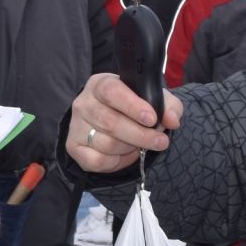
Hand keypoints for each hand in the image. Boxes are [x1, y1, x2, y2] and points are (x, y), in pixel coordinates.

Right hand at [66, 73, 182, 174]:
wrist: (110, 121)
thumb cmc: (133, 107)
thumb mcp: (153, 100)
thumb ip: (168, 106)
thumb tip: (172, 120)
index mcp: (100, 84)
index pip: (112, 92)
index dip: (132, 106)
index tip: (152, 118)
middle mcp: (83, 103)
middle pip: (111, 122)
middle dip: (140, 135)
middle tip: (161, 141)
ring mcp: (76, 126)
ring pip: (106, 144)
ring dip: (130, 148)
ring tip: (139, 145)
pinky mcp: (74, 147)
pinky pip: (97, 160)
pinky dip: (115, 162)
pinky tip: (124, 154)